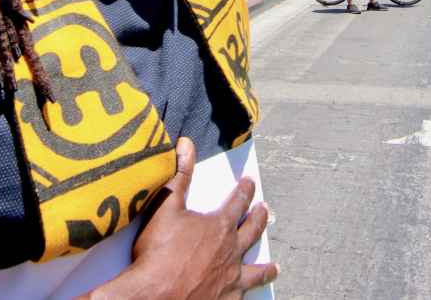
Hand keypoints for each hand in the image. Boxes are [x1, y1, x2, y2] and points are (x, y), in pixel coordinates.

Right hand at [129, 138, 277, 298]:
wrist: (155, 296)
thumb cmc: (159, 253)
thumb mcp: (165, 207)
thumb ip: (179, 176)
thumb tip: (187, 145)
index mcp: (219, 227)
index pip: (238, 202)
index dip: (245, 191)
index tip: (250, 182)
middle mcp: (231, 252)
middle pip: (252, 232)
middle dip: (260, 219)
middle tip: (266, 211)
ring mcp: (231, 280)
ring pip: (256, 271)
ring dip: (266, 268)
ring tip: (275, 267)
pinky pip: (244, 295)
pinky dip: (249, 293)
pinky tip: (250, 295)